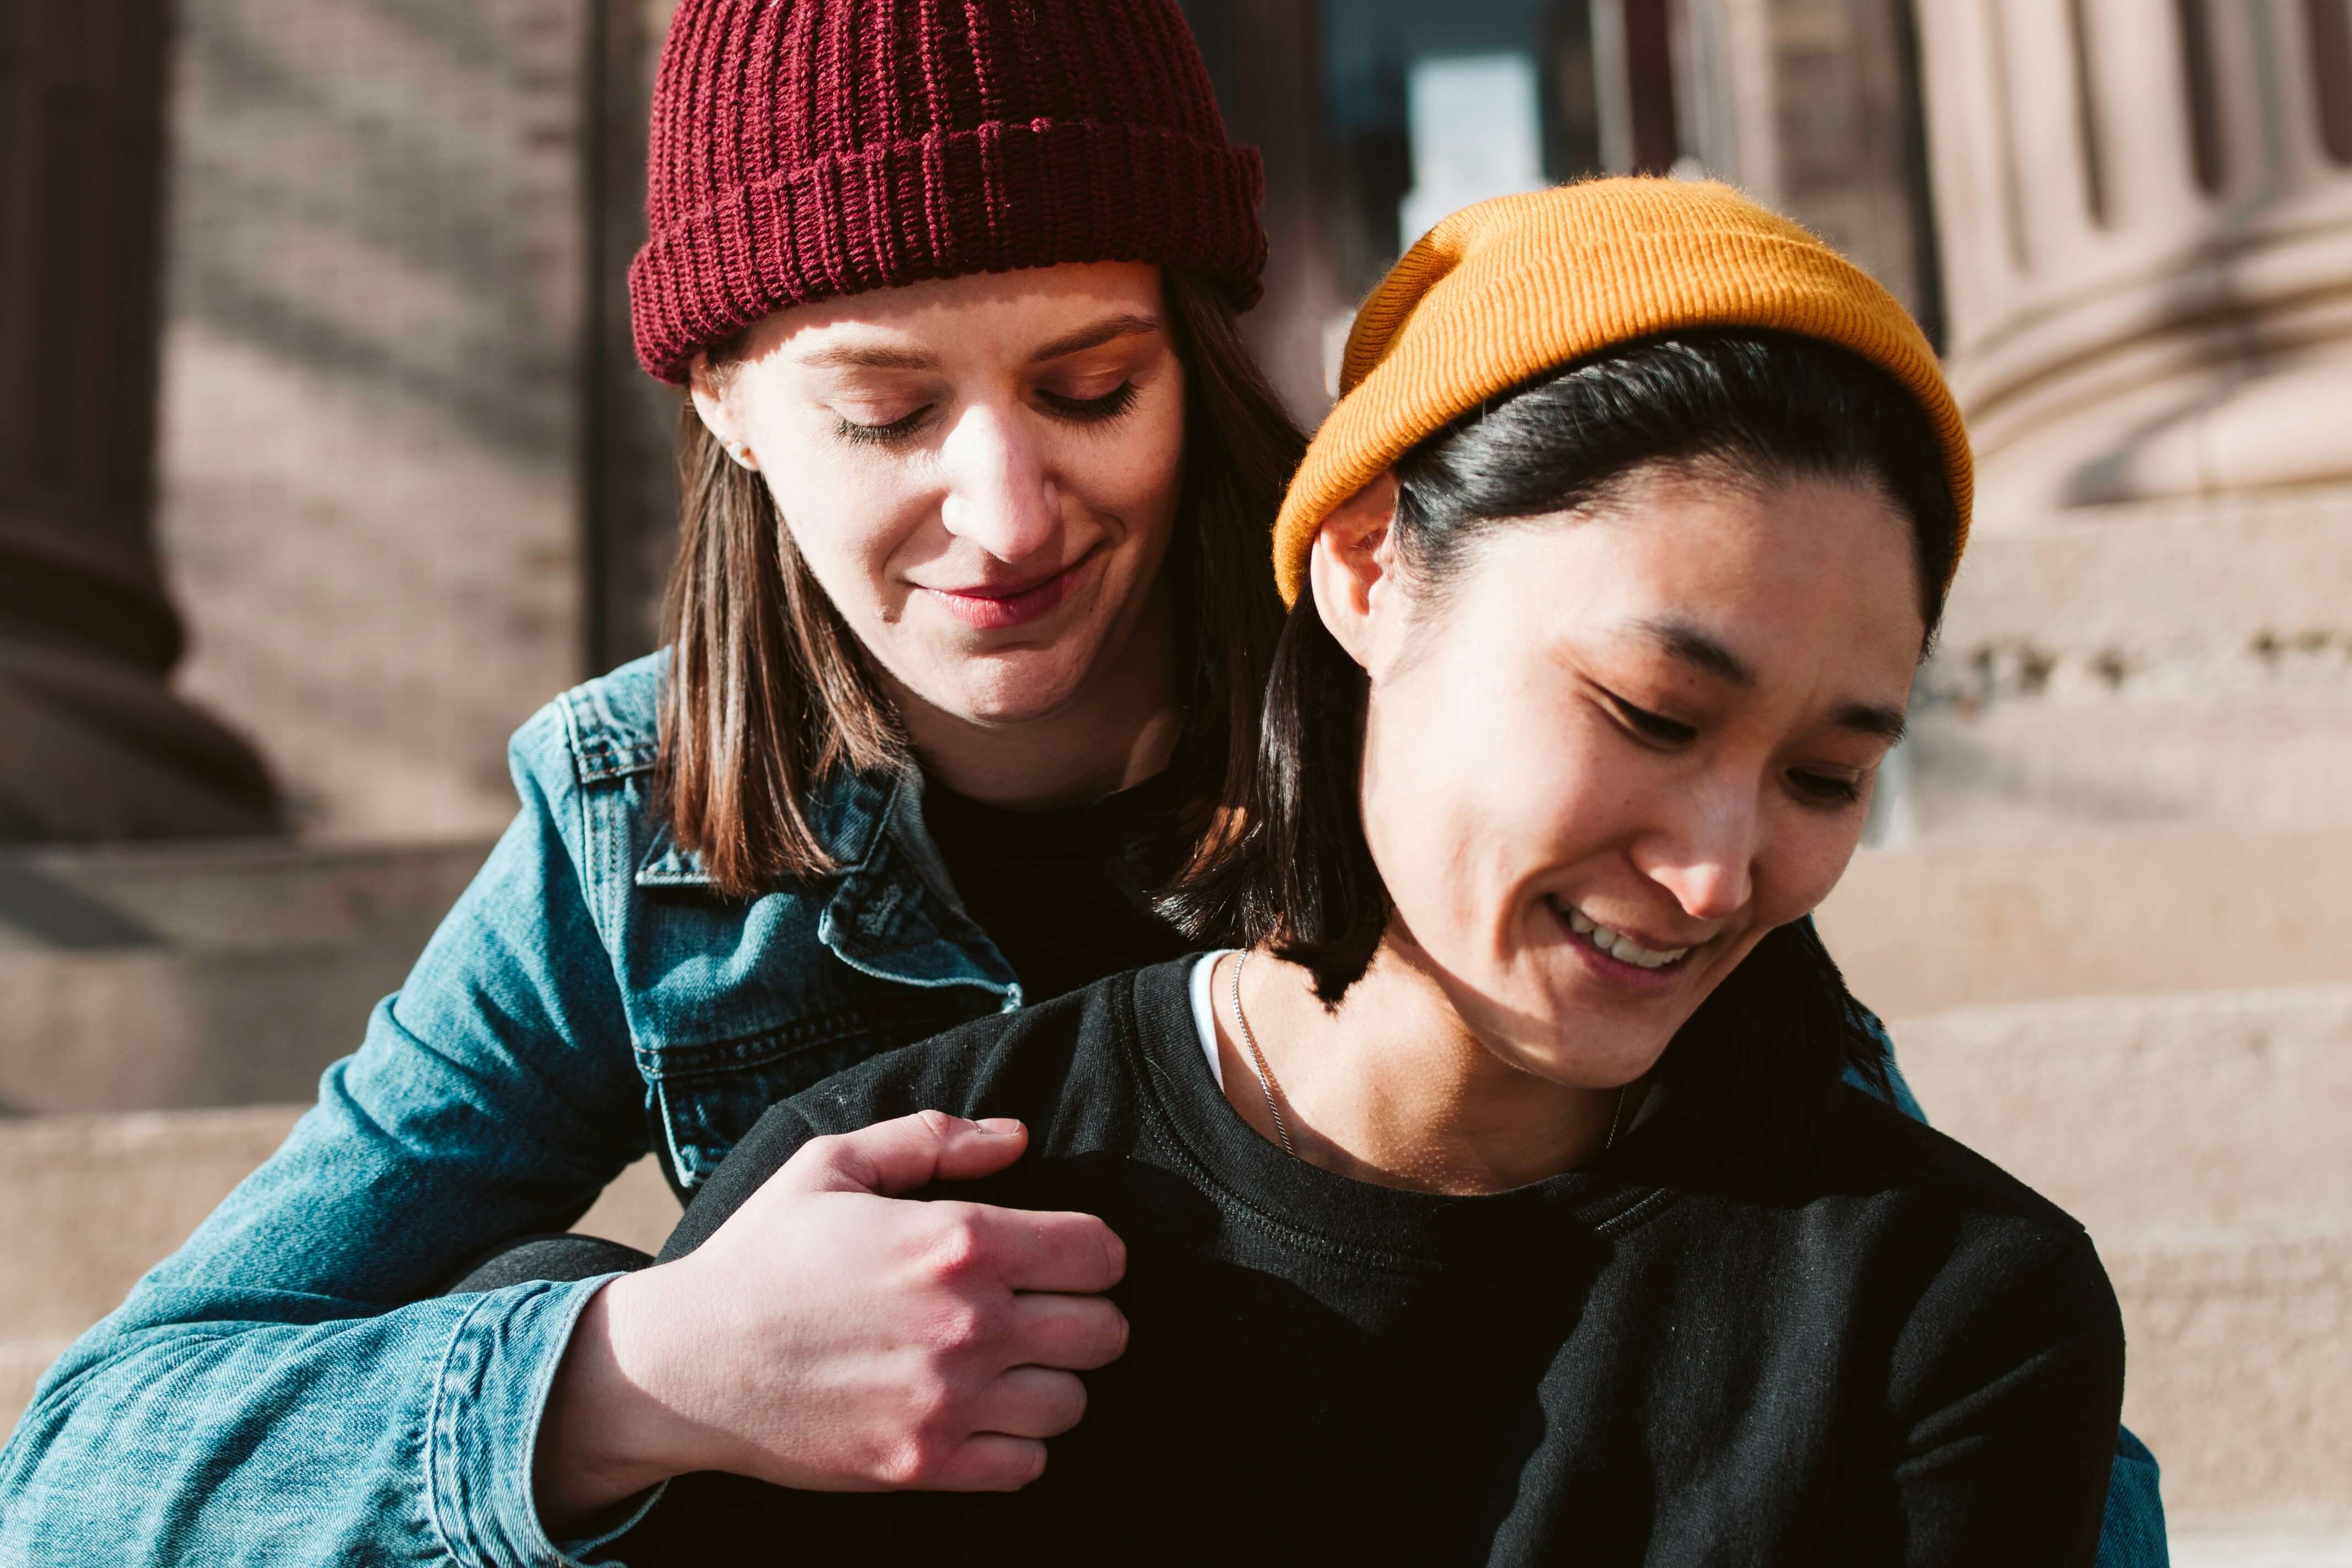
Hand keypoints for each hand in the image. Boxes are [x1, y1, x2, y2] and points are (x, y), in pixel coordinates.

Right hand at [535, 1112, 1127, 1527]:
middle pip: (1106, 1331)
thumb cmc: (763, 1255)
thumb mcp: (834, 1164)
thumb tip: (1015, 1137)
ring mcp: (949, 1401)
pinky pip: (1027, 1465)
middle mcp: (970, 1323)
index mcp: (959, 1240)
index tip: (1062, 1257)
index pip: (1101, 1253)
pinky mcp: (924, 1463)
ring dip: (1053, 1381)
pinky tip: (982, 1415)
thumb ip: (933, 1139)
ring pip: (1073, 1402)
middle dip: (1086, 1315)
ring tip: (1013, 1365)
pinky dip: (1018, 1444)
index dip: (1091, 1252)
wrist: (688, 1363)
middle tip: (1044, 1311)